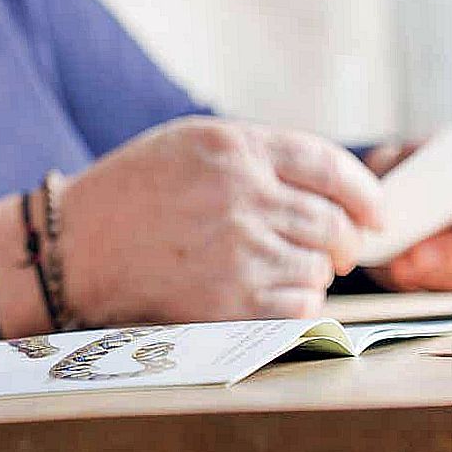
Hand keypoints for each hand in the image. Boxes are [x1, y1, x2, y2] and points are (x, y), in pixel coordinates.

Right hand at [57, 117, 385, 323]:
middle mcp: (242, 196)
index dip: (364, 193)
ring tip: (278, 268)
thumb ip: (258, 155)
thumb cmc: (133, 192)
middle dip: (345, 240)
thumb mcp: (189, 145)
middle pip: (333, 223)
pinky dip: (295, 303)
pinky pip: (299, 306)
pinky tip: (266, 292)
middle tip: (338, 250)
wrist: (76, 247)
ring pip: (319, 267)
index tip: (374, 212)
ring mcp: (238, 251)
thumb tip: (333, 188)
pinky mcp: (230, 301)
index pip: (329, 166)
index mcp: (234, 149)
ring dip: (313, 272)